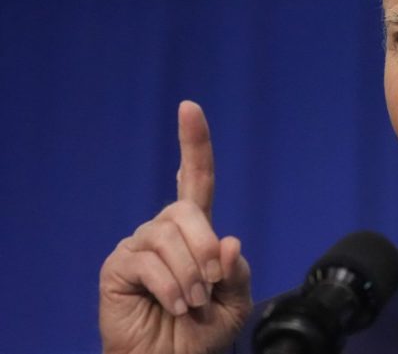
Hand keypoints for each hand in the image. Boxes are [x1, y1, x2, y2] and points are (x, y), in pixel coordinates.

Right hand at [99, 101, 251, 353]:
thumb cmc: (202, 332)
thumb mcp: (235, 300)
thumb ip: (237, 270)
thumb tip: (227, 241)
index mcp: (197, 231)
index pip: (196, 178)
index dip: (193, 143)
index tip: (189, 108)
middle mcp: (165, 230)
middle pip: (188, 210)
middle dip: (206, 247)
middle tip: (211, 284)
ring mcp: (139, 245)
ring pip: (168, 236)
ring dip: (190, 274)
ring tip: (191, 302)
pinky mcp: (118, 265)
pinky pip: (149, 260)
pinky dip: (170, 287)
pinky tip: (173, 306)